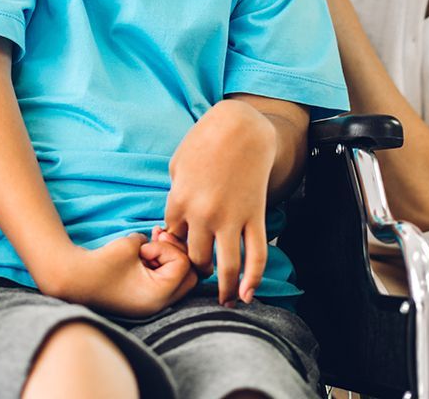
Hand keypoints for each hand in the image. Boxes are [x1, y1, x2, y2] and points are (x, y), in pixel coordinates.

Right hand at [46, 232, 198, 317]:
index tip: (145, 248)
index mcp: (158, 296)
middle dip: (177, 254)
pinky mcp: (143, 300)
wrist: (73, 279)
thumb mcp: (132, 244)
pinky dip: (158, 265)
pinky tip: (144, 251)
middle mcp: (158, 305)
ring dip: (168, 259)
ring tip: (150, 242)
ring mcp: (151, 305)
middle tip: (158, 240)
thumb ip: (154, 241)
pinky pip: (163, 281)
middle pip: (189, 277)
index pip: (184, 266)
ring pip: (178, 279)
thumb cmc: (102, 263)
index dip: (168, 249)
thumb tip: (164, 243)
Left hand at [164, 100, 275, 305]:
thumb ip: (175, 194)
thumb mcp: (178, 163)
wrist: (242, 127)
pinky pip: (256, 254)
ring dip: (223, 288)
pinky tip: (248, 293)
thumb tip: (177, 220)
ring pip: (224, 265)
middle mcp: (203, 215)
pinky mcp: (254, 216)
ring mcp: (231, 218)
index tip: (181, 249)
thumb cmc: (206, 140)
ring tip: (225, 301)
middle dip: (197, 268)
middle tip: (202, 273)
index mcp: (179, 200)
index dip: (175, 246)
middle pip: (195, 258)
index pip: (172, 238)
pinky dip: (253, 278)